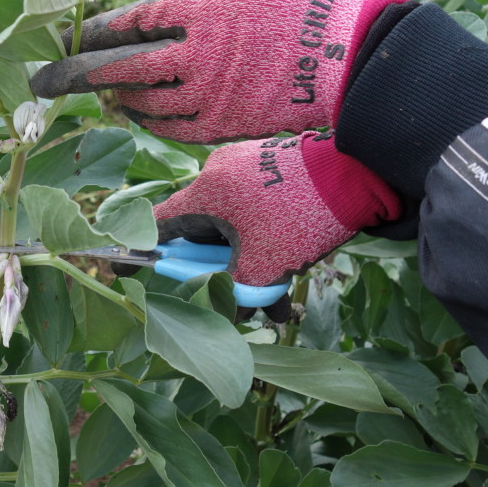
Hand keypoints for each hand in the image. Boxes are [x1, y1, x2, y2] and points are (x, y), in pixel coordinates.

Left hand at [31, 0, 406, 143]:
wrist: (363, 65)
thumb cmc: (319, 4)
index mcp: (200, 10)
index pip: (130, 22)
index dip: (95, 31)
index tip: (70, 36)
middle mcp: (193, 55)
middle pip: (118, 68)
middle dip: (72, 75)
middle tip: (40, 83)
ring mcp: (206, 95)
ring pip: (141, 101)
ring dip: (114, 96)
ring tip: (99, 92)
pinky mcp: (223, 126)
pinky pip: (170, 128)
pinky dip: (148, 120)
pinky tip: (136, 112)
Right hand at [154, 131, 400, 298]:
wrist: (357, 174)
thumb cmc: (299, 217)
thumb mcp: (264, 265)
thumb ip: (236, 292)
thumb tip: (229, 318)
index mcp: (206, 194)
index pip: (159, 224)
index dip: (144, 250)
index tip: (130, 266)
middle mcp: (218, 175)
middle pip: (202, 229)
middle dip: (215, 268)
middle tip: (230, 295)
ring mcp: (246, 168)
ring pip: (235, 225)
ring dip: (247, 261)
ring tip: (275, 299)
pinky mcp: (272, 168)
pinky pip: (256, 211)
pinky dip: (265, 241)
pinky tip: (291, 270)